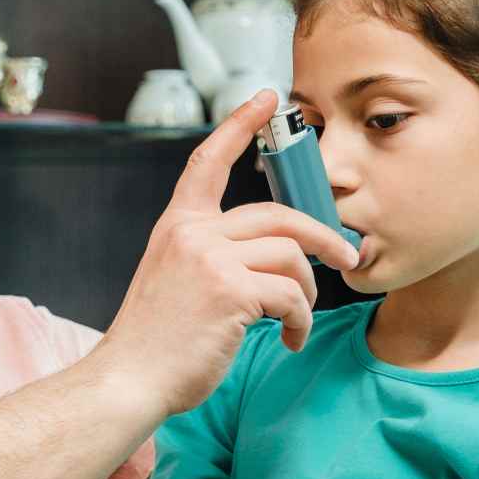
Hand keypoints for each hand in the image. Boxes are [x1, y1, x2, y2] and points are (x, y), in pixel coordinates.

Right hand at [95, 89, 360, 417]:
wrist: (129, 380)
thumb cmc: (155, 343)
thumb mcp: (175, 281)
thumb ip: (212, 257)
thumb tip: (274, 258)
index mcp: (177, 226)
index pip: (208, 161)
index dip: (238, 125)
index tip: (266, 98)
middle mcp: (192, 233)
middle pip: (280, 214)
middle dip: (323, 235)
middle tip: (349, 257)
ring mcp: (211, 259)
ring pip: (292, 256)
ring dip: (309, 293)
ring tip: (296, 322)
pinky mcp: (231, 291)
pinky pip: (292, 296)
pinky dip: (300, 322)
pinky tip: (288, 341)